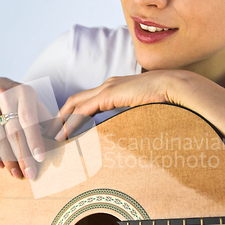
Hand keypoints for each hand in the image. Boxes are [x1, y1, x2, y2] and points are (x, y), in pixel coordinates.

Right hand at [0, 77, 47, 179]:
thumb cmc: (16, 97)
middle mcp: (4, 95)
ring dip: (6, 158)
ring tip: (15, 173)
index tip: (40, 158)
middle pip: (13, 131)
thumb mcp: (32, 101)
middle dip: (21, 155)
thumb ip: (44, 118)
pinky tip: (0, 165)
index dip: (34, 140)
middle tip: (29, 173)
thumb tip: (58, 137)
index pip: (28, 119)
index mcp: (23, 92)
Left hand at [55, 71, 182, 139]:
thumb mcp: (142, 110)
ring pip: (74, 105)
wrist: (176, 85)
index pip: (85, 102)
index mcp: (114, 89)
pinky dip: (71, 123)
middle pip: (74, 101)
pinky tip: (64, 136)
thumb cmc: (165, 100)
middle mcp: (107, 86)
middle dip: (59, 118)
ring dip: (60, 122)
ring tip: (51, 138)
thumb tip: (128, 133)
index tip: (62, 130)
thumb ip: (131, 117)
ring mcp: (107, 88)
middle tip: (48, 135)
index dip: (70, 115)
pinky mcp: (109, 94)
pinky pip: (83, 110)